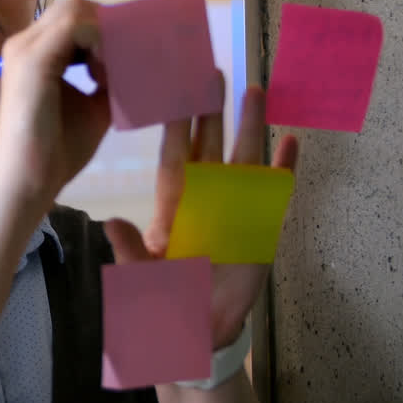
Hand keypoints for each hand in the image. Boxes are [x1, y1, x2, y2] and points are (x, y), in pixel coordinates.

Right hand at [0, 0, 111, 213]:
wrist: (28, 184)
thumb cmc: (57, 152)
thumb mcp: (94, 104)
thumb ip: (108, 77)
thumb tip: (137, 57)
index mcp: (34, 53)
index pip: (75, 18)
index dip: (106, 31)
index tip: (128, 61)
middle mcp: (24, 43)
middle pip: (77, 7)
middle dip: (110, 28)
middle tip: (127, 63)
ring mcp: (25, 49)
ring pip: (77, 10)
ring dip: (107, 34)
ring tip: (115, 72)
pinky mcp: (31, 61)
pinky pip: (75, 26)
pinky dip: (101, 42)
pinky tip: (106, 75)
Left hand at [104, 79, 298, 348]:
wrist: (200, 331)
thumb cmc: (165, 301)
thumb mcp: (143, 277)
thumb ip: (132, 251)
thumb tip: (110, 223)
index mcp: (174, 204)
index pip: (174, 154)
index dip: (174, 123)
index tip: (172, 89)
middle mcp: (205, 198)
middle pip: (209, 145)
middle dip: (212, 109)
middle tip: (214, 71)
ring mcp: (236, 210)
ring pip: (244, 158)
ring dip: (250, 126)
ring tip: (256, 90)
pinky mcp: (262, 228)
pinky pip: (276, 192)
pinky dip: (284, 168)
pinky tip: (293, 142)